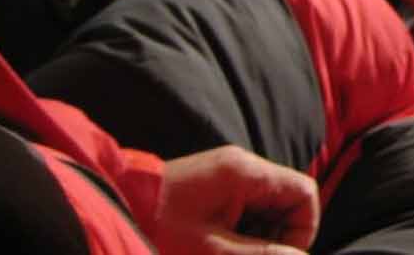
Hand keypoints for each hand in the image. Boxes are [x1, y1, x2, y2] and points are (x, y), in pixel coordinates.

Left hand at [152, 146, 319, 254]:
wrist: (110, 210)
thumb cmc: (157, 229)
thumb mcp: (212, 251)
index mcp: (245, 172)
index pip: (303, 192)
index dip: (302, 230)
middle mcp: (240, 168)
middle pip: (286, 204)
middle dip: (274, 240)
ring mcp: (226, 178)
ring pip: (265, 213)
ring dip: (254, 241)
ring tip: (222, 253)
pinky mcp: (212, 190)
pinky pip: (242, 215)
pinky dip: (237, 237)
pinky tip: (213, 249)